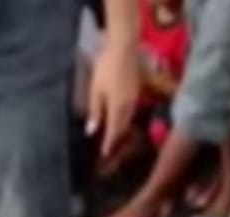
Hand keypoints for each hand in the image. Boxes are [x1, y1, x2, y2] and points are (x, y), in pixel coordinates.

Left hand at [87, 41, 140, 157]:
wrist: (124, 47)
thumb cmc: (106, 67)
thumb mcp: (96, 90)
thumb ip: (95, 112)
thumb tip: (91, 131)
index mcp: (118, 108)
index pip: (114, 132)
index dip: (109, 145)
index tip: (104, 155)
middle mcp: (129, 107)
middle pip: (123, 130)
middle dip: (116, 142)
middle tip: (109, 152)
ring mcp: (135, 100)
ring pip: (128, 122)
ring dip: (121, 132)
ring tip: (114, 141)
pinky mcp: (138, 93)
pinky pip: (131, 112)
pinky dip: (125, 121)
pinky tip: (120, 122)